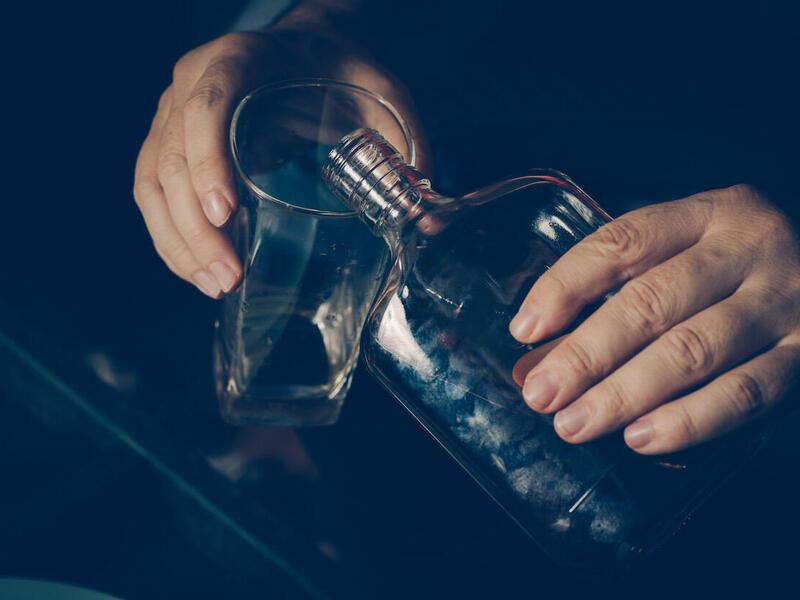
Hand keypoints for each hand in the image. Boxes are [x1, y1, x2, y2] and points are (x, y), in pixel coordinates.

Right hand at [133, 22, 428, 297]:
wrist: (304, 50)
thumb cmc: (337, 70)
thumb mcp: (382, 94)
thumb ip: (408, 145)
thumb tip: (426, 222)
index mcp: (238, 59)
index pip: (208, 105)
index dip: (208, 158)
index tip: (225, 213)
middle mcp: (192, 83)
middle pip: (172, 157)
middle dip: (194, 227)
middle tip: (228, 277)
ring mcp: (172, 114)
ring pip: (152, 182)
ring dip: (176, 242)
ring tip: (214, 286)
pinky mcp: (170, 143)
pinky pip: (152, 193)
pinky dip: (169, 237)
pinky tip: (197, 271)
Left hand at [510, 184, 799, 453]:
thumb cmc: (738, 270)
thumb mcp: (688, 254)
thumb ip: (622, 288)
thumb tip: (538, 352)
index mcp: (707, 214)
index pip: (623, 241)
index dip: (566, 284)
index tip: (526, 329)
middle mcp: (748, 248)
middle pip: (652, 300)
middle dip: (586, 353)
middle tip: (541, 394)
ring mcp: (785, 301)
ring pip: (693, 349)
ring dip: (624, 393)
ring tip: (575, 424)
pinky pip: (745, 393)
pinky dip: (688, 419)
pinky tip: (641, 438)